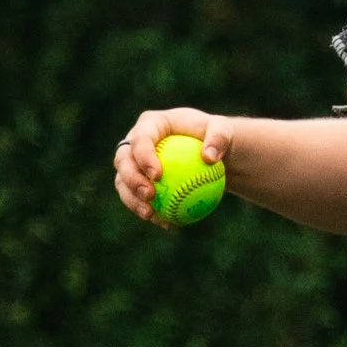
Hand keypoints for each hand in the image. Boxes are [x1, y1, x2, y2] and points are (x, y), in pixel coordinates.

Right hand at [114, 105, 226, 221]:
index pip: (140, 139)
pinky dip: (148, 211)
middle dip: (131, 179)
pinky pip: (137, 198)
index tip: (158, 175)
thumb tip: (209, 157)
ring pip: (122, 182)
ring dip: (132, 200)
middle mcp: (135, 141)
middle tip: (149, 195)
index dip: (143, 157)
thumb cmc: (214, 137)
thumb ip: (219, 138)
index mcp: (150, 124)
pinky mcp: (137, 181)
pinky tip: (165, 223)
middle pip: (122, 160)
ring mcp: (133, 162)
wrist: (209, 153)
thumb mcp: (223, 131)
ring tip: (150, 215)